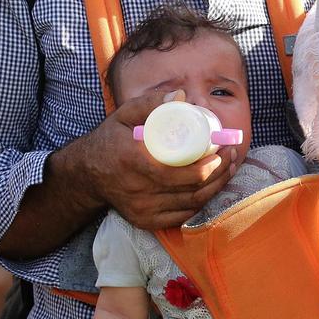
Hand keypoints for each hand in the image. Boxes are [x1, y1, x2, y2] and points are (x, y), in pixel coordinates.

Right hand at [75, 89, 240, 230]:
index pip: (181, 172)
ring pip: (191, 205)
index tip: (223, 149)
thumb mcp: (124, 115)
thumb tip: (181, 97)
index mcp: (133, 161)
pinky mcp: (145, 221)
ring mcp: (142, 209)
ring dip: (216, 189)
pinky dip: (200, 204)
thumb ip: (151, 103)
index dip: (210, 166)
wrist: (87, 174)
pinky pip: (181, 217)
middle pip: (192, 190)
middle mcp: (137, 190)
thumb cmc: (110, 140)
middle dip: (220, 174)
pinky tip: (211, 188)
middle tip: (231, 157)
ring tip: (228, 170)